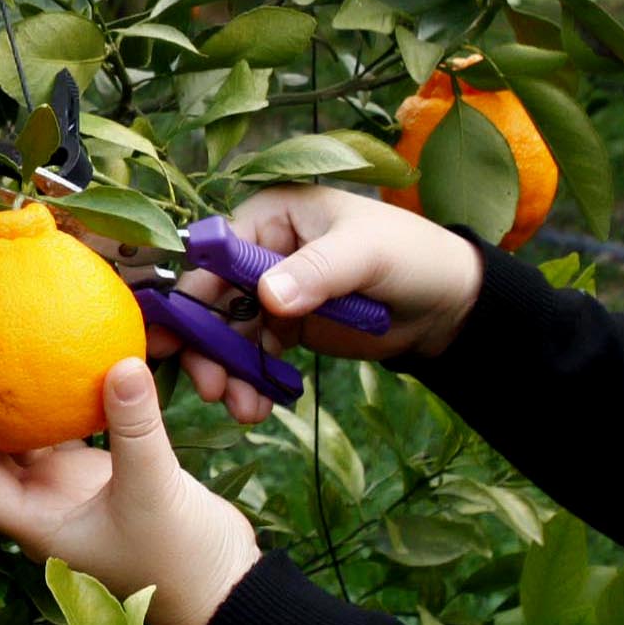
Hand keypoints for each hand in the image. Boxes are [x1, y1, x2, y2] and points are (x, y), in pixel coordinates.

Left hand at [0, 360, 261, 624]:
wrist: (222, 586)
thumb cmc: (178, 559)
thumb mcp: (154, 490)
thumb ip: (136, 427)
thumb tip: (121, 361)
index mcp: (33, 522)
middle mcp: (41, 506)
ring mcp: (69, 492)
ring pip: (24, 441)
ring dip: (8, 403)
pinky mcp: (100, 478)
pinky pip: (69, 431)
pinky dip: (61, 401)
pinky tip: (59, 359)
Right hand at [155, 183, 485, 424]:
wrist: (447, 303)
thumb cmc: (410, 255)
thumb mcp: (365, 254)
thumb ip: (317, 271)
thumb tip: (267, 297)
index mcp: (273, 215)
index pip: (216, 253)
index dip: (192, 294)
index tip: (175, 337)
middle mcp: (263, 251)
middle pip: (213, 299)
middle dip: (206, 346)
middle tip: (209, 386)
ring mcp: (273, 291)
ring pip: (230, 334)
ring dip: (229, 373)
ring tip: (241, 409)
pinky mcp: (288, 327)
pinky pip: (256, 355)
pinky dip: (252, 382)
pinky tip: (256, 408)